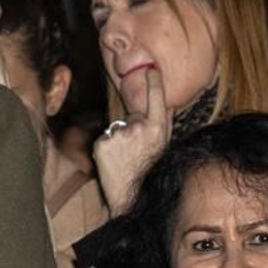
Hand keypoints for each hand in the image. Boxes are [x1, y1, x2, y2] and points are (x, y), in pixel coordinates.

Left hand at [93, 65, 171, 213]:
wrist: (134, 199)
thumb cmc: (152, 175)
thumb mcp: (164, 150)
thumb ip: (162, 126)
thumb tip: (165, 104)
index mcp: (156, 129)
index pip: (155, 98)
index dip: (153, 82)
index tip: (150, 68)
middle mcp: (137, 128)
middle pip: (133, 118)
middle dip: (133, 129)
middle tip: (138, 153)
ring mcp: (118, 135)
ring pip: (117, 129)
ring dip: (120, 141)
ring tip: (127, 160)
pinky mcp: (102, 143)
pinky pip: (105, 140)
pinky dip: (108, 149)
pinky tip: (115, 163)